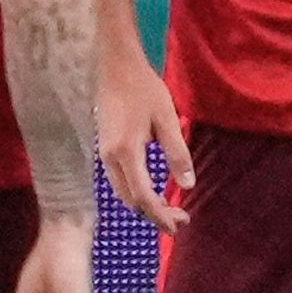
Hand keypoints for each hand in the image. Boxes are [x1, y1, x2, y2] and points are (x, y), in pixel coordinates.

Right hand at [97, 51, 193, 233]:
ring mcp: (104, 154)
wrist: (115, 67)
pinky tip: (153, 190)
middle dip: (155, 215)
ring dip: (145, 205)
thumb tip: (187, 185)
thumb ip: (177, 153)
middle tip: (180, 220)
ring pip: (123, 193)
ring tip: (170, 209)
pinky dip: (137, 193)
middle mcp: (110, 158)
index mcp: (126, 152)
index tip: (178, 225)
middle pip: (131, 201)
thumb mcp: (167, 119)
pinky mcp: (105, 148)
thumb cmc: (144, 89)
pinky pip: (119, 181)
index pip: (143, 197)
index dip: (160, 215)